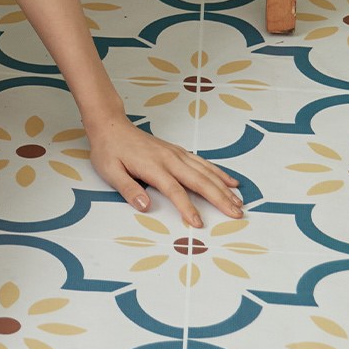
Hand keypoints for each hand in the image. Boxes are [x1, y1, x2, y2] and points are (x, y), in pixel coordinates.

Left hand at [85, 111, 243, 228]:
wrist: (111, 125)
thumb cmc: (109, 150)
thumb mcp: (110, 172)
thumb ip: (128, 189)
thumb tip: (145, 206)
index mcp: (153, 166)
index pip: (175, 190)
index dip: (187, 208)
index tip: (198, 223)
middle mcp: (170, 159)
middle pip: (200, 181)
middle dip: (220, 198)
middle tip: (236, 214)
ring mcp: (176, 154)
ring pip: (206, 172)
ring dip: (224, 187)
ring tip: (239, 202)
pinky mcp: (178, 152)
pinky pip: (203, 163)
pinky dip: (219, 173)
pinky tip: (230, 182)